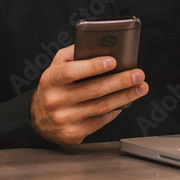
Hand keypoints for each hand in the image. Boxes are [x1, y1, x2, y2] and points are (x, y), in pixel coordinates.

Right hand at [30, 45, 148, 145]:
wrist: (38, 118)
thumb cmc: (53, 86)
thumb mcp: (56, 65)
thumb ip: (75, 53)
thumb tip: (101, 46)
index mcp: (51, 79)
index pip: (72, 71)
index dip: (93, 66)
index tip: (113, 61)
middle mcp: (56, 100)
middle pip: (94, 90)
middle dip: (120, 81)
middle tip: (138, 74)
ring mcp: (65, 119)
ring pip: (102, 106)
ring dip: (125, 96)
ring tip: (140, 87)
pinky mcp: (73, 133)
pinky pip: (100, 120)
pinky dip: (115, 110)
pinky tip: (125, 102)